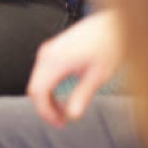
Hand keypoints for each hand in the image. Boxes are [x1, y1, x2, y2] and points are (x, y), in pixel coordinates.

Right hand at [27, 10, 122, 127]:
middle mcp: (48, 53)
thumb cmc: (109, 45)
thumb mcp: (98, 76)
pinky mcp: (53, 48)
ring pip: (37, 80)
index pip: (38, 92)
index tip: (59, 122)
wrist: (112, 24)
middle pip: (34, 87)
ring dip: (47, 97)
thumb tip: (72, 115)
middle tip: (62, 120)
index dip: (46, 112)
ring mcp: (49, 49)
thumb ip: (82, 96)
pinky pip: (42, 72)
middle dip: (46, 107)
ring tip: (64, 109)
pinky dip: (49, 86)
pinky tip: (62, 93)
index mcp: (56, 60)